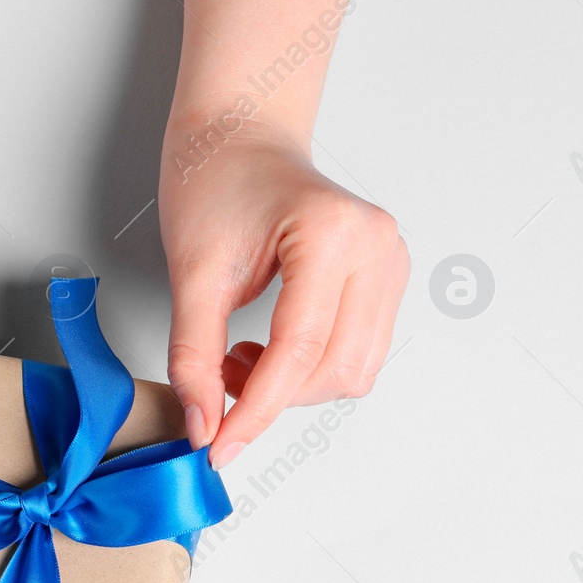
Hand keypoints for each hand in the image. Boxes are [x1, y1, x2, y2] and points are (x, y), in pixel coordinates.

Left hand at [160, 128, 408, 467]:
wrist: (240, 137)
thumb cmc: (216, 179)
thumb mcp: (192, 272)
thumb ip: (195, 356)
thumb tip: (203, 425)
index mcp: (333, 233)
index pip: (300, 351)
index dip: (256, 410)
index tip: (219, 446)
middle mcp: (377, 247)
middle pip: (336, 370)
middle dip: (275, 396)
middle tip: (219, 378)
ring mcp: (391, 263)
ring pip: (355, 372)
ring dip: (295, 386)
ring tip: (241, 357)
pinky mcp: (388, 280)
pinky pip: (359, 354)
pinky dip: (312, 369)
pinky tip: (272, 348)